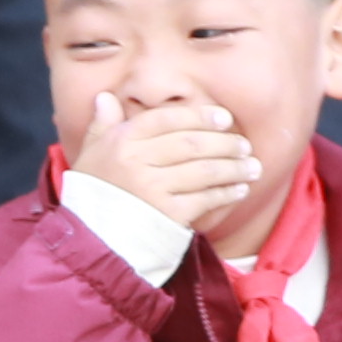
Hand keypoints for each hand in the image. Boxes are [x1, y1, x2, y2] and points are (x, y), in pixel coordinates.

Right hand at [69, 89, 265, 236]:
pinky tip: (239, 189)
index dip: (200, 116)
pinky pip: (206, 198)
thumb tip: (106, 98)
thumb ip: (101, 126)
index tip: (224, 118)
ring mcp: (154, 189)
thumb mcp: (89, 157)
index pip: (168, 119)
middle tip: (244, 145)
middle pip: (192, 143)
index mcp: (121, 141)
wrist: (91, 244)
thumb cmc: (92, 197)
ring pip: (205, 170)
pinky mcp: (168, 215)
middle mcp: (137, 161)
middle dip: (225, 143)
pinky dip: (227, 193)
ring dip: (234, 167)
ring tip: (252, 166)